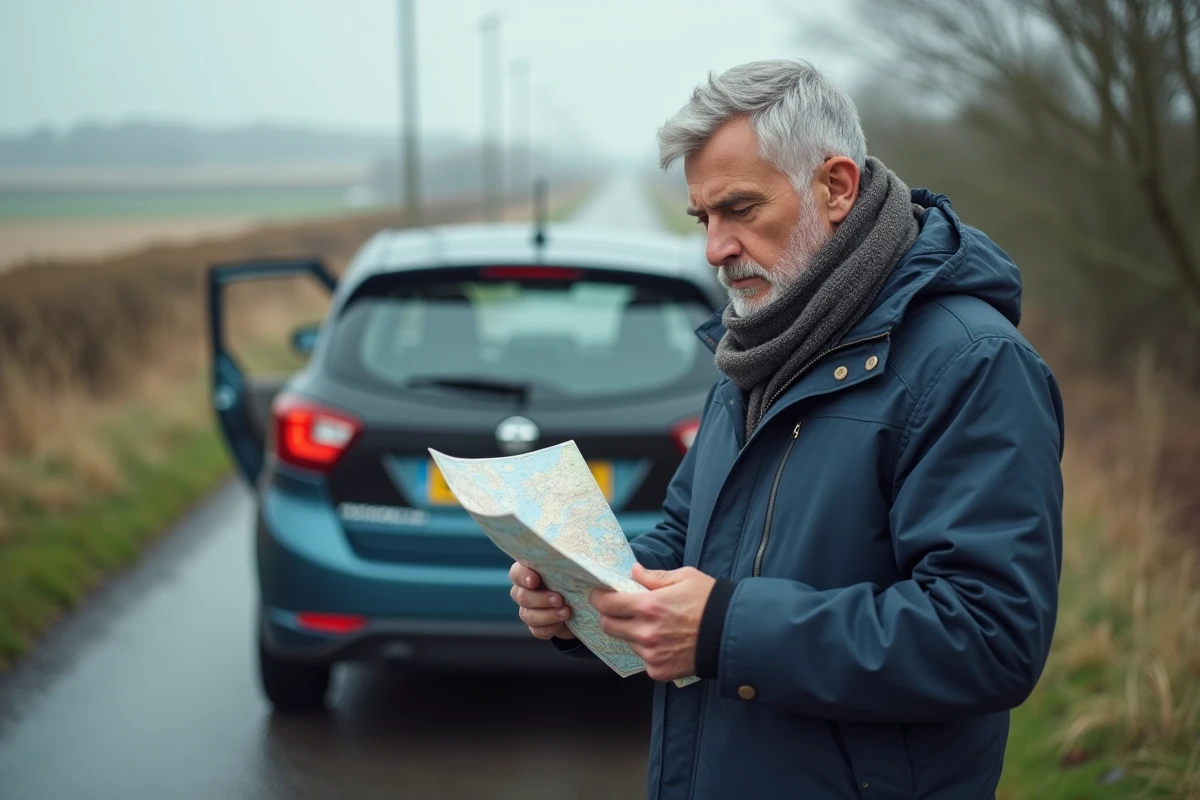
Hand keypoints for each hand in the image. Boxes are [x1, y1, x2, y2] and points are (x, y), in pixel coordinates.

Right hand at [509, 562, 574, 639]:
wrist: (581, 604)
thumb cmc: (575, 578)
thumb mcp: (572, 569)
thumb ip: (567, 564)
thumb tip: (572, 561)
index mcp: (529, 572)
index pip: (516, 573)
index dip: (523, 577)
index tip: (535, 581)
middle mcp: (523, 590)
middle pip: (521, 596)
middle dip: (541, 599)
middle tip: (559, 599)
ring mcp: (528, 609)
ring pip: (527, 615)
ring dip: (548, 615)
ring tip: (566, 612)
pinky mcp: (536, 626)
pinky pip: (537, 630)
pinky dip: (550, 627)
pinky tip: (562, 623)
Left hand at [590, 563, 714, 681]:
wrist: (732, 634)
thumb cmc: (709, 601)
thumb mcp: (684, 577)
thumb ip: (652, 576)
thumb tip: (633, 572)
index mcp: (649, 606)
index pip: (606, 604)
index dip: (599, 598)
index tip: (599, 595)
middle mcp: (646, 633)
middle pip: (607, 626)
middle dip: (609, 615)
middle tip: (621, 609)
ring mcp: (651, 654)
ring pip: (625, 642)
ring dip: (631, 632)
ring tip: (652, 625)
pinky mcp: (658, 670)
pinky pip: (642, 658)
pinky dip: (647, 650)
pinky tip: (664, 641)